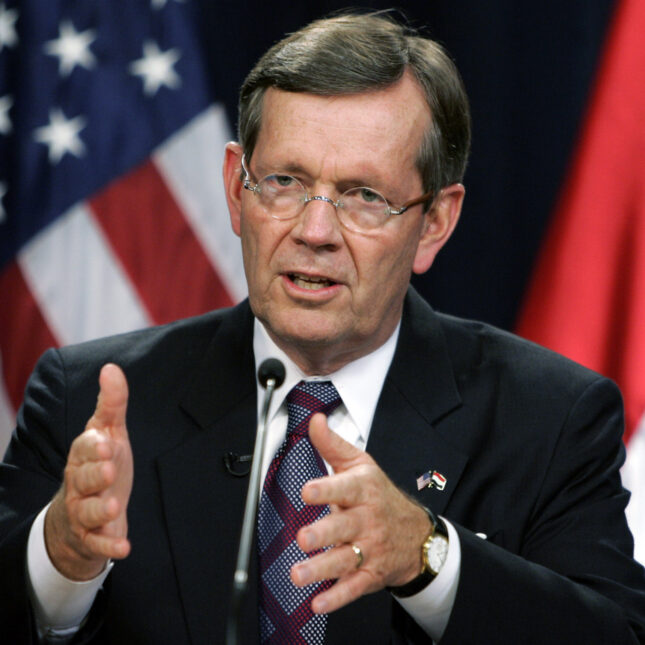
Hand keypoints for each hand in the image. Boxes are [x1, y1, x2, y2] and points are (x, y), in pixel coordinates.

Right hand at [44, 363, 132, 580]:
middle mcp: (79, 483)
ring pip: (87, 511)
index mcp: (83, 456)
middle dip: (94, 474)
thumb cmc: (101, 463)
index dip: (94, 446)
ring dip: (100, 509)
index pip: (84, 449)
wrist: (86, 510)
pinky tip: (125, 548)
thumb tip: (111, 368)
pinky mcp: (92, 536)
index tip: (106, 441)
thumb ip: (112, 403)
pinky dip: (110, 546)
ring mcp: (83, 511)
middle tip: (108, 468)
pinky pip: (98, 543)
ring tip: (114, 506)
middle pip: (83, 478)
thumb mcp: (109, 431)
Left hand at [290, 413, 430, 613]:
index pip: (345, 488)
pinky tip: (318, 602)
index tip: (308, 491)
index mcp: (363, 490)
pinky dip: (336, 597)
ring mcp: (370, 549)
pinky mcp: (370, 574)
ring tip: (299, 574)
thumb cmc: (380, 494)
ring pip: (345, 559)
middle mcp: (367, 520)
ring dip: (321, 569)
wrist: (417, 534)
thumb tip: (314, 421)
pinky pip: (353, 587)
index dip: (326, 489)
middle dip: (323, 533)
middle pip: (343, 527)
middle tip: (304, 538)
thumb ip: (333, 445)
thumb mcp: (360, 465)